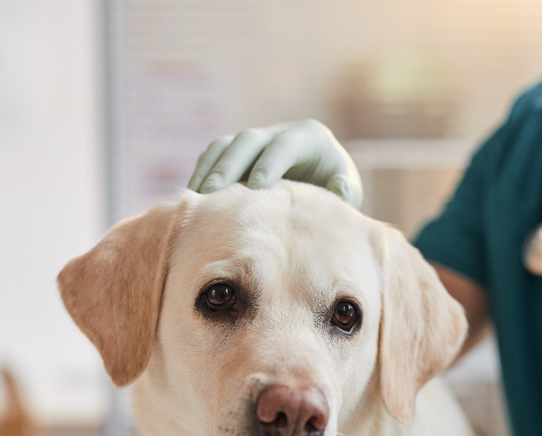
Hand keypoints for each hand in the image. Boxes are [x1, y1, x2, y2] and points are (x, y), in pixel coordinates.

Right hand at [187, 119, 363, 207]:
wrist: (323, 181)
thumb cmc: (335, 190)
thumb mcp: (348, 191)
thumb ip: (344, 192)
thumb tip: (339, 188)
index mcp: (310, 137)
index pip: (284, 146)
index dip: (269, 164)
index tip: (255, 188)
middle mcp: (280, 132)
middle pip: (248, 140)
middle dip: (229, 165)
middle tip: (211, 193)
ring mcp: (257, 139)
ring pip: (226, 144)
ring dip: (209, 168)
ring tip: (195, 196)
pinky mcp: (240, 151)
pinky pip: (215, 155)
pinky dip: (203, 172)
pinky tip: (193, 197)